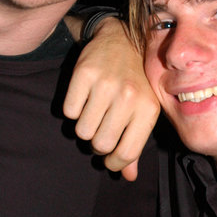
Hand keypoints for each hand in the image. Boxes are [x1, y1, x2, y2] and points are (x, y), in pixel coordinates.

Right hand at [63, 17, 159, 180]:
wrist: (122, 39)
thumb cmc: (136, 82)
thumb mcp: (143, 111)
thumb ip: (135, 144)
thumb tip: (128, 177)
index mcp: (148, 109)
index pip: (127, 153)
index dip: (114, 163)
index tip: (109, 160)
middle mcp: (129, 97)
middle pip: (101, 144)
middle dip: (97, 143)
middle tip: (100, 130)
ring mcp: (106, 84)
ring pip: (82, 130)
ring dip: (84, 127)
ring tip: (93, 113)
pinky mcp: (84, 74)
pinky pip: (69, 111)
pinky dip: (73, 109)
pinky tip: (84, 98)